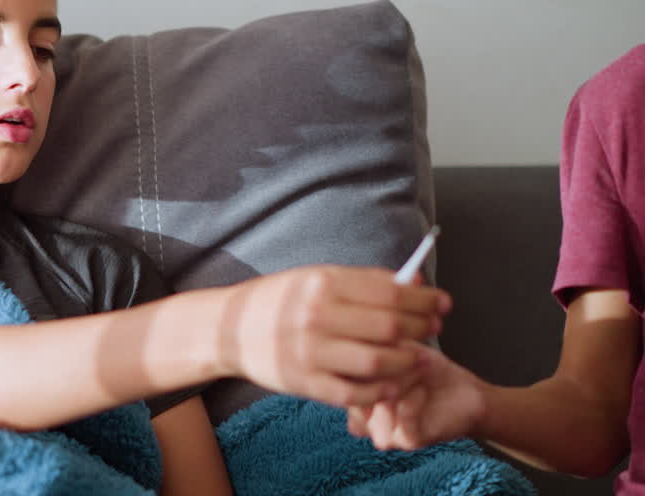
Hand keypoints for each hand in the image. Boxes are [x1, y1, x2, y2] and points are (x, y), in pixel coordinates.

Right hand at [222, 266, 449, 407]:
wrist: (227, 327)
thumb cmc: (277, 300)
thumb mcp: (313, 278)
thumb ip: (361, 282)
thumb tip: (413, 284)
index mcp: (321, 284)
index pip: (390, 293)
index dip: (424, 301)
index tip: (442, 304)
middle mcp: (316, 317)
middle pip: (390, 327)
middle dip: (422, 328)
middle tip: (435, 328)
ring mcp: (310, 353)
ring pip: (379, 363)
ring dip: (409, 361)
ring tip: (420, 357)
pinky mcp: (305, 383)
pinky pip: (356, 393)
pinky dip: (382, 390)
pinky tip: (395, 382)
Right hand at [347, 342, 486, 449]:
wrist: (465, 393)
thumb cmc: (426, 371)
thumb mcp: (393, 349)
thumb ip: (370, 346)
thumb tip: (351, 335)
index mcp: (353, 395)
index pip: (340, 375)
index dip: (361, 353)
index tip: (384, 341)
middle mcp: (362, 418)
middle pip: (358, 386)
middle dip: (385, 363)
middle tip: (406, 354)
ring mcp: (383, 432)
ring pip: (381, 400)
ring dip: (403, 378)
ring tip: (417, 369)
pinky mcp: (407, 440)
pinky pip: (403, 414)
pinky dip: (415, 395)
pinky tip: (422, 389)